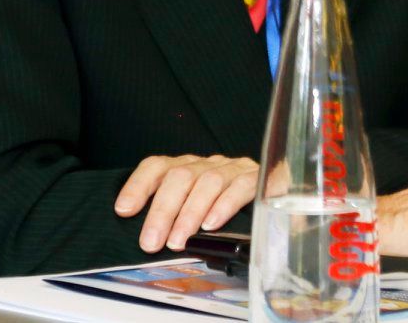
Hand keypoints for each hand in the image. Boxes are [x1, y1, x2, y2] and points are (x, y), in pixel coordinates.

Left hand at [115, 154, 259, 251]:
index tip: (124, 210)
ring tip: (178, 241)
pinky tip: (212, 224)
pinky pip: (240, 186)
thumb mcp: (196, 211)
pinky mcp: (259, 178)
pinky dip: (224, 205)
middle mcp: (209, 164)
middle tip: (151, 242)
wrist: (283, 196)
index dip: (138, 185)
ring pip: (207, 181)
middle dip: (162, 210)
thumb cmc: (229, 210)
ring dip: (189, 213)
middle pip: (180, 175)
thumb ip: (175, 219)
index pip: (158, 166)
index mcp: (189, 168)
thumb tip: (147, 239)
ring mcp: (235, 169)